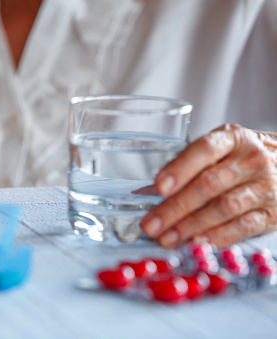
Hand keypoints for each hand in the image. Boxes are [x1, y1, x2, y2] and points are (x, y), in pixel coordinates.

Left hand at [140, 124, 276, 247]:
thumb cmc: (241, 158)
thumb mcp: (218, 150)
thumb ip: (185, 166)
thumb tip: (147, 192)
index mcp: (231, 139)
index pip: (204, 150)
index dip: (180, 169)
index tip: (158, 187)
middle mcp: (250, 160)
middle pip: (209, 184)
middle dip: (176, 207)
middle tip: (151, 225)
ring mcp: (265, 187)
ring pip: (224, 208)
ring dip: (191, 226)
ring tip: (167, 238)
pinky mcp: (273, 213)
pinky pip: (243, 227)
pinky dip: (218, 237)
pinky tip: (197, 243)